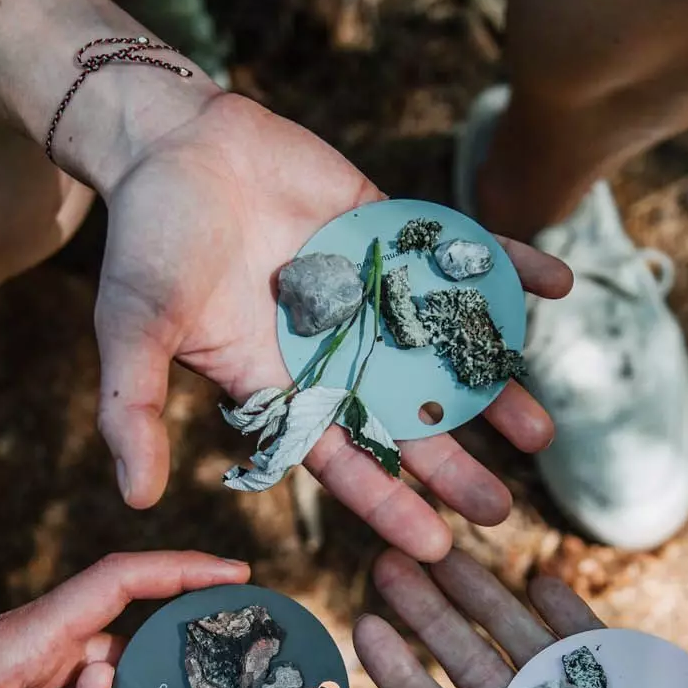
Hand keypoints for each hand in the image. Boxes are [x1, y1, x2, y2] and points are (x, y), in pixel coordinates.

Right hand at [93, 92, 573, 562]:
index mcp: (279, 385)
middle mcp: (332, 351)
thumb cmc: (146, 240)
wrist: (173, 142)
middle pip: (402, 422)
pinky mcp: (390, 235)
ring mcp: (368, 295)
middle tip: (504, 510)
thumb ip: (133, 409)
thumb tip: (134, 500)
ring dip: (492, 387)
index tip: (435, 546)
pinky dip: (504, 269)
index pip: (340, 458)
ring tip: (541, 430)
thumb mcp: (131, 330)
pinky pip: (456, 259)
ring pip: (439, 351)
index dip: (387, 503)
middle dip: (452, 467)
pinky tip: (556, 286)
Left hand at [354, 549, 687, 687]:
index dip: (409, 685)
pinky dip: (586, 626)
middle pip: (487, 681)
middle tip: (391, 560)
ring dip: (497, 606)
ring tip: (450, 549)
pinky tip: (546, 582)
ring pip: (544, 662)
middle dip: (439, 620)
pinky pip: (624, 673)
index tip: (365, 632)